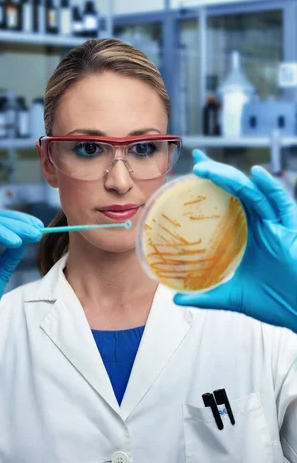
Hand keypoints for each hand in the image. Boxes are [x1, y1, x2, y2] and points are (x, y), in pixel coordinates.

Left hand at [174, 150, 296, 332]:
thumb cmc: (276, 301)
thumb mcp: (234, 296)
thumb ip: (206, 296)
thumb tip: (177, 299)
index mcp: (249, 234)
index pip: (228, 201)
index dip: (213, 184)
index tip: (191, 171)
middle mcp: (263, 224)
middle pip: (238, 190)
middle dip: (218, 172)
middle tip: (196, 161)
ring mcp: (278, 225)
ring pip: (253, 193)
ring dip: (230, 177)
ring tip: (206, 168)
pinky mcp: (292, 230)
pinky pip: (282, 204)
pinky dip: (270, 188)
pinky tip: (255, 175)